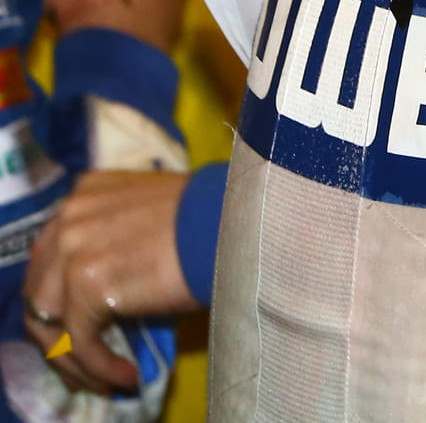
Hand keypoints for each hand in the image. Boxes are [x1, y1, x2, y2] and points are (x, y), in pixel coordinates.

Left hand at [23, 171, 194, 394]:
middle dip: (59, 334)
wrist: (238, 220)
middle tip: (88, 361)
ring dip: (76, 358)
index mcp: (82, 195)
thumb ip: (114, 235)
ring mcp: (73, 250)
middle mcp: (68, 218)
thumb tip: (107, 283)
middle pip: (40, 292)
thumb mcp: (149, 213)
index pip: (48, 258)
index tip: (81, 325)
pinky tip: (125, 376)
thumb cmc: (211, 217)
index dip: (60, 298)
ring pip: (52, 323)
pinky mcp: (88, 286)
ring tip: (104, 377)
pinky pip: (81, 341)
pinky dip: (99, 367)